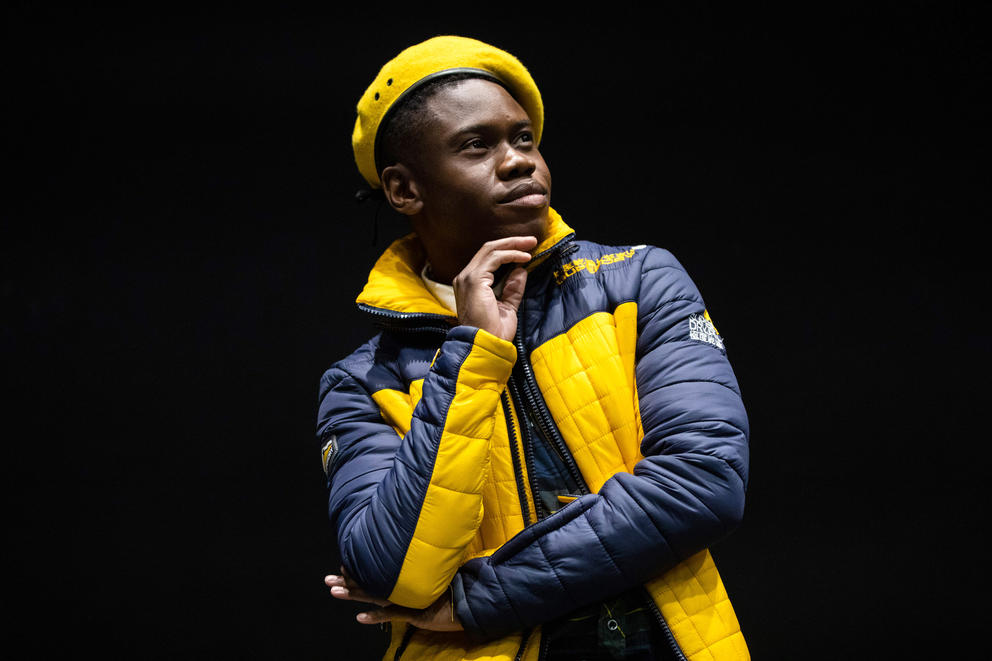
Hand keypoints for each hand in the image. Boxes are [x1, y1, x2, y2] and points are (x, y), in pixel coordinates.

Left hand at [325, 567, 462, 631]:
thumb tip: (407, 569)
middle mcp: (402, 586)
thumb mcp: (430, 580)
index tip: (342, 565)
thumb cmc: (450, 591)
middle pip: (370, 583)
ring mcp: (407, 599)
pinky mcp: (415, 612)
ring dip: (353, 593)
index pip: (376, 573)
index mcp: (403, 579)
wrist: (468, 601)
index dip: (359, 571)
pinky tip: (359, 618)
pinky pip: (392, 614)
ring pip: (375, 595)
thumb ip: (416, 575)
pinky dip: (376, 616)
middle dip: (347, 581)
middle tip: (327, 579)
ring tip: (334, 591)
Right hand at [453, 236, 536, 341]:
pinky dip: (511, 254)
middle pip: (488, 249)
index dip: (507, 250)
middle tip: (531, 240)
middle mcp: (465, 278)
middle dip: (511, 242)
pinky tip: (524, 258)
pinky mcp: (474, 280)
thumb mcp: (507, 307)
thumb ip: (512, 289)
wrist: (485, 346)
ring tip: (530, 244)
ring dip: (513, 245)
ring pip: (490, 249)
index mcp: (470, 284)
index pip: (487, 259)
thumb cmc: (494, 333)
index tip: (527, 249)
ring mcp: (468, 278)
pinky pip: (494, 258)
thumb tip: (521, 270)